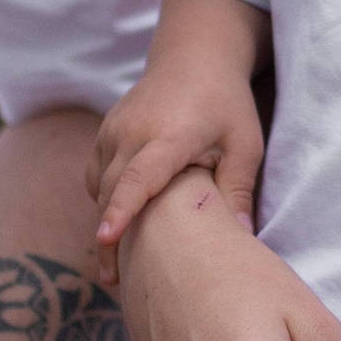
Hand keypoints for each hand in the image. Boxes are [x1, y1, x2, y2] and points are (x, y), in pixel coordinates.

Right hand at [89, 65, 266, 286]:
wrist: (194, 58)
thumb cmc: (226, 103)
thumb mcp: (244, 144)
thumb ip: (238, 190)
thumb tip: (241, 238)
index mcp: (169, 135)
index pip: (139, 177)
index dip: (122, 210)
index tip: (105, 241)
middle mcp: (132, 131)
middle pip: (110, 192)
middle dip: (108, 238)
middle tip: (115, 282)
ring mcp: (112, 130)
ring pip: (99, 187)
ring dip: (105, 221)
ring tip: (114, 266)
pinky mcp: (104, 133)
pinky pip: (96, 175)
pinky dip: (104, 200)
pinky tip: (119, 225)